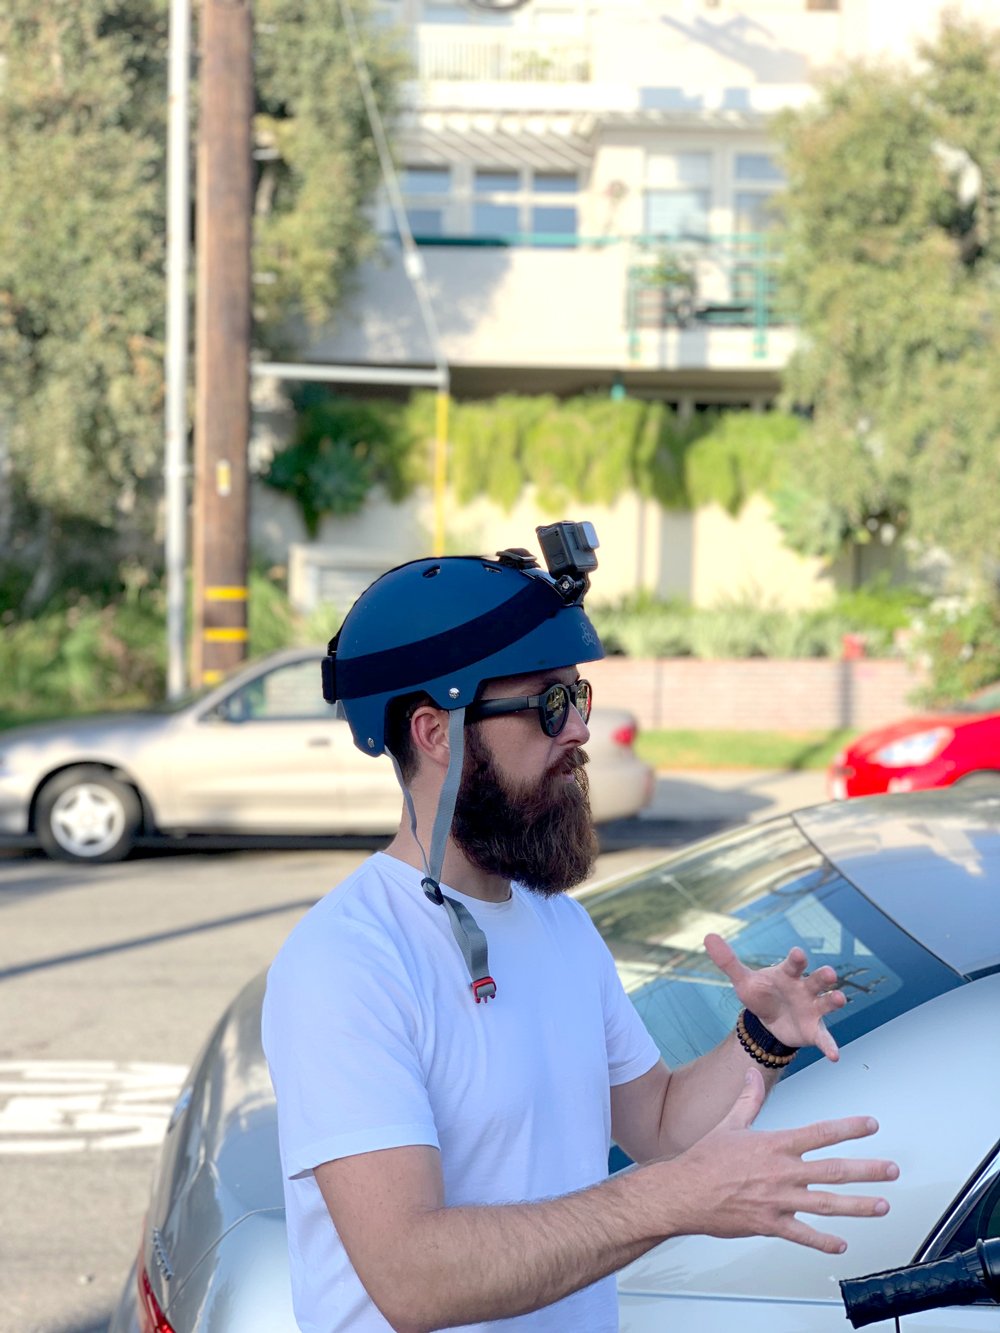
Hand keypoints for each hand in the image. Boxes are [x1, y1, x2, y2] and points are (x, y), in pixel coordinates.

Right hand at [670, 1068, 898, 1253]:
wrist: (684, 1192)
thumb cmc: (705, 1158)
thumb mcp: (729, 1123)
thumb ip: (747, 1099)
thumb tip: (751, 1073)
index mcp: (775, 1144)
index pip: (820, 1133)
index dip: (848, 1127)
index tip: (871, 1124)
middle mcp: (782, 1172)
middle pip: (833, 1170)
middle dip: (867, 1171)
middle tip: (892, 1171)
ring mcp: (778, 1200)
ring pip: (827, 1204)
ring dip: (858, 1206)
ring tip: (882, 1206)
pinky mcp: (770, 1225)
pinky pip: (803, 1235)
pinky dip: (824, 1241)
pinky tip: (842, 1245)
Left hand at [704, 932, 845, 1059]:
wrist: (768, 1022)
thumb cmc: (761, 995)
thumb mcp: (744, 981)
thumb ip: (728, 961)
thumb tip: (708, 937)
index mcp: (788, 974)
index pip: (794, 964)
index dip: (796, 959)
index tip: (798, 953)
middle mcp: (805, 988)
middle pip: (817, 980)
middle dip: (823, 976)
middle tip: (829, 973)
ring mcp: (813, 1008)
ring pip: (827, 1002)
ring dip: (834, 1000)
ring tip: (839, 999)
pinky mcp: (814, 1030)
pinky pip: (824, 1038)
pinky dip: (829, 1045)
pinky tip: (834, 1056)